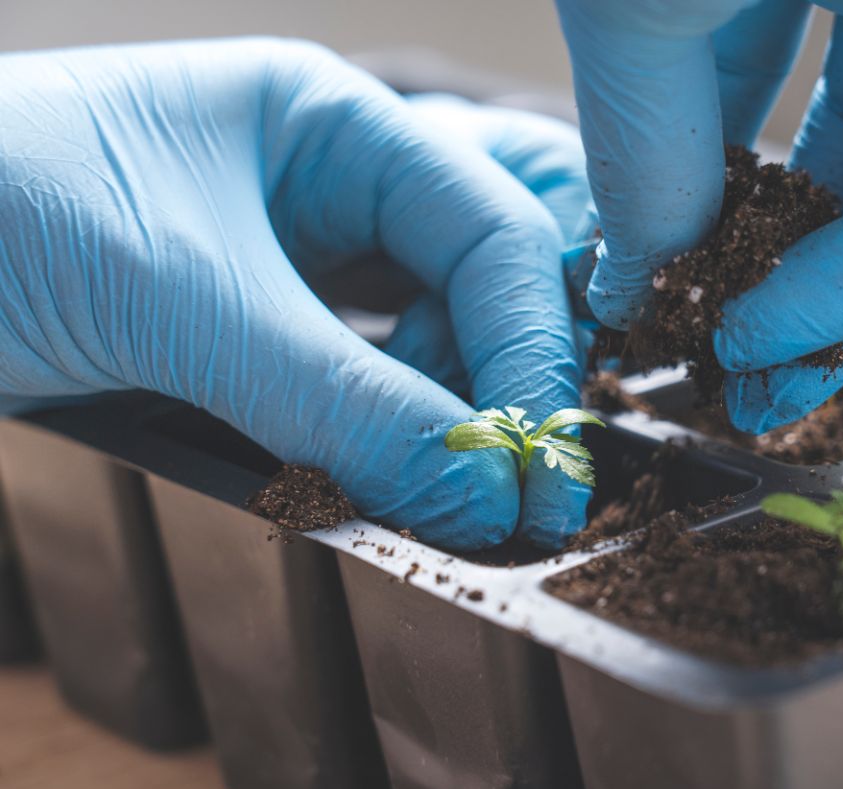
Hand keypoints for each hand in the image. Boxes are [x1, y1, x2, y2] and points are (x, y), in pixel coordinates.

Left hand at [0, 39, 591, 548]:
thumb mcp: (187, 304)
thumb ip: (346, 406)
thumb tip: (487, 495)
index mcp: (334, 124)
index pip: (489, 229)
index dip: (531, 349)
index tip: (539, 463)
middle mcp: (336, 185)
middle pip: (487, 272)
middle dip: (518, 369)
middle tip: (533, 475)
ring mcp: (302, 264)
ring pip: (437, 337)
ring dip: (457, 414)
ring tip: (450, 491)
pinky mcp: (264, 340)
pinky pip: (368, 387)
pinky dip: (395, 440)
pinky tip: (395, 483)